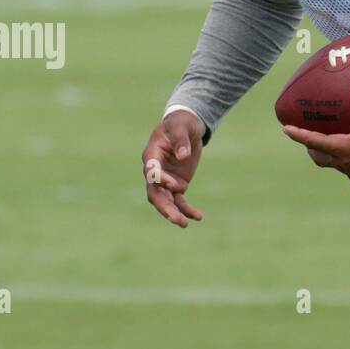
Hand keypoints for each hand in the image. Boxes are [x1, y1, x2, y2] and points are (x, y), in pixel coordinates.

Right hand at [142, 109, 204, 227]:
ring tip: (185, 224)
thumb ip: (180, 140)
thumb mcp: (181, 127)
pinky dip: (187, 209)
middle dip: (165, 207)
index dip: (161, 180)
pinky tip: (198, 217)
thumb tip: (183, 155)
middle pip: (155, 193)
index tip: (175, 184)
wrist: (186, 127)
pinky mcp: (177, 184)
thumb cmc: (180, 124)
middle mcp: (155, 170)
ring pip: (166, 200)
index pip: (151, 172)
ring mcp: (166, 180)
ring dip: (174, 213)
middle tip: (177, 219)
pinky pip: (180, 200)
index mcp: (151, 155)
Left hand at [282, 70, 349, 192]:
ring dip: (331, 156)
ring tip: (335, 146)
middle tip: (308, 142)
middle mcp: (343, 163)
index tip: (286, 130)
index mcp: (341, 149)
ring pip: (335, 165)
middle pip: (319, 158)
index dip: (298, 134)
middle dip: (311, 149)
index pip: (312, 140)